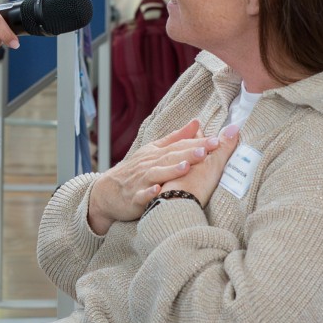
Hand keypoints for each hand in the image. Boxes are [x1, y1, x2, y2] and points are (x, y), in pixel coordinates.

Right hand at [86, 120, 227, 234]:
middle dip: (189, 154)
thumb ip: (176, 138)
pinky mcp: (134, 199)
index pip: (179, 146)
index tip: (216, 140)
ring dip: (170, 171)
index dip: (197, 143)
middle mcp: (149, 165)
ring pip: (156, 174)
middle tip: (207, 150)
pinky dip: (148, 193)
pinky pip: (141, 196)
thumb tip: (197, 122)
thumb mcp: (153, 150)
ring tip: (186, 167)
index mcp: (156, 154)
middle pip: (170, 157)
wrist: (106, 191)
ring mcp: (141, 182)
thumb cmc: (135, 170)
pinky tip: (157, 191)